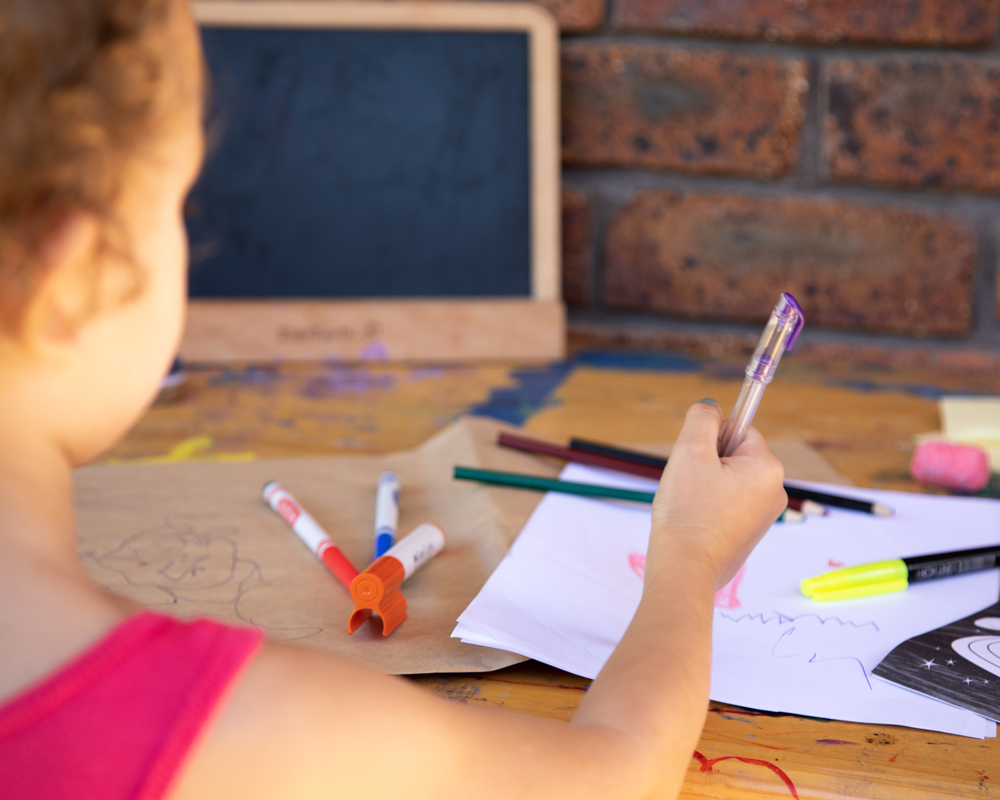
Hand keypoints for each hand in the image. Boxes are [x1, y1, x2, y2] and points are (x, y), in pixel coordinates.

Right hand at [648, 400, 785, 589]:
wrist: (685, 569)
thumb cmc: (688, 512)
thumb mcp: (690, 451)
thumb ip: (702, 419)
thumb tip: (710, 407)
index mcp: (768, 468)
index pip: (740, 429)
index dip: (710, 438)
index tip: (696, 459)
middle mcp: (775, 491)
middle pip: (735, 455)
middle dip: (707, 462)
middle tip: (689, 483)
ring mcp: (764, 516)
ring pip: (728, 480)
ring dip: (705, 484)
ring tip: (690, 504)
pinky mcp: (748, 533)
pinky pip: (727, 504)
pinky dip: (708, 506)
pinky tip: (695, 519)